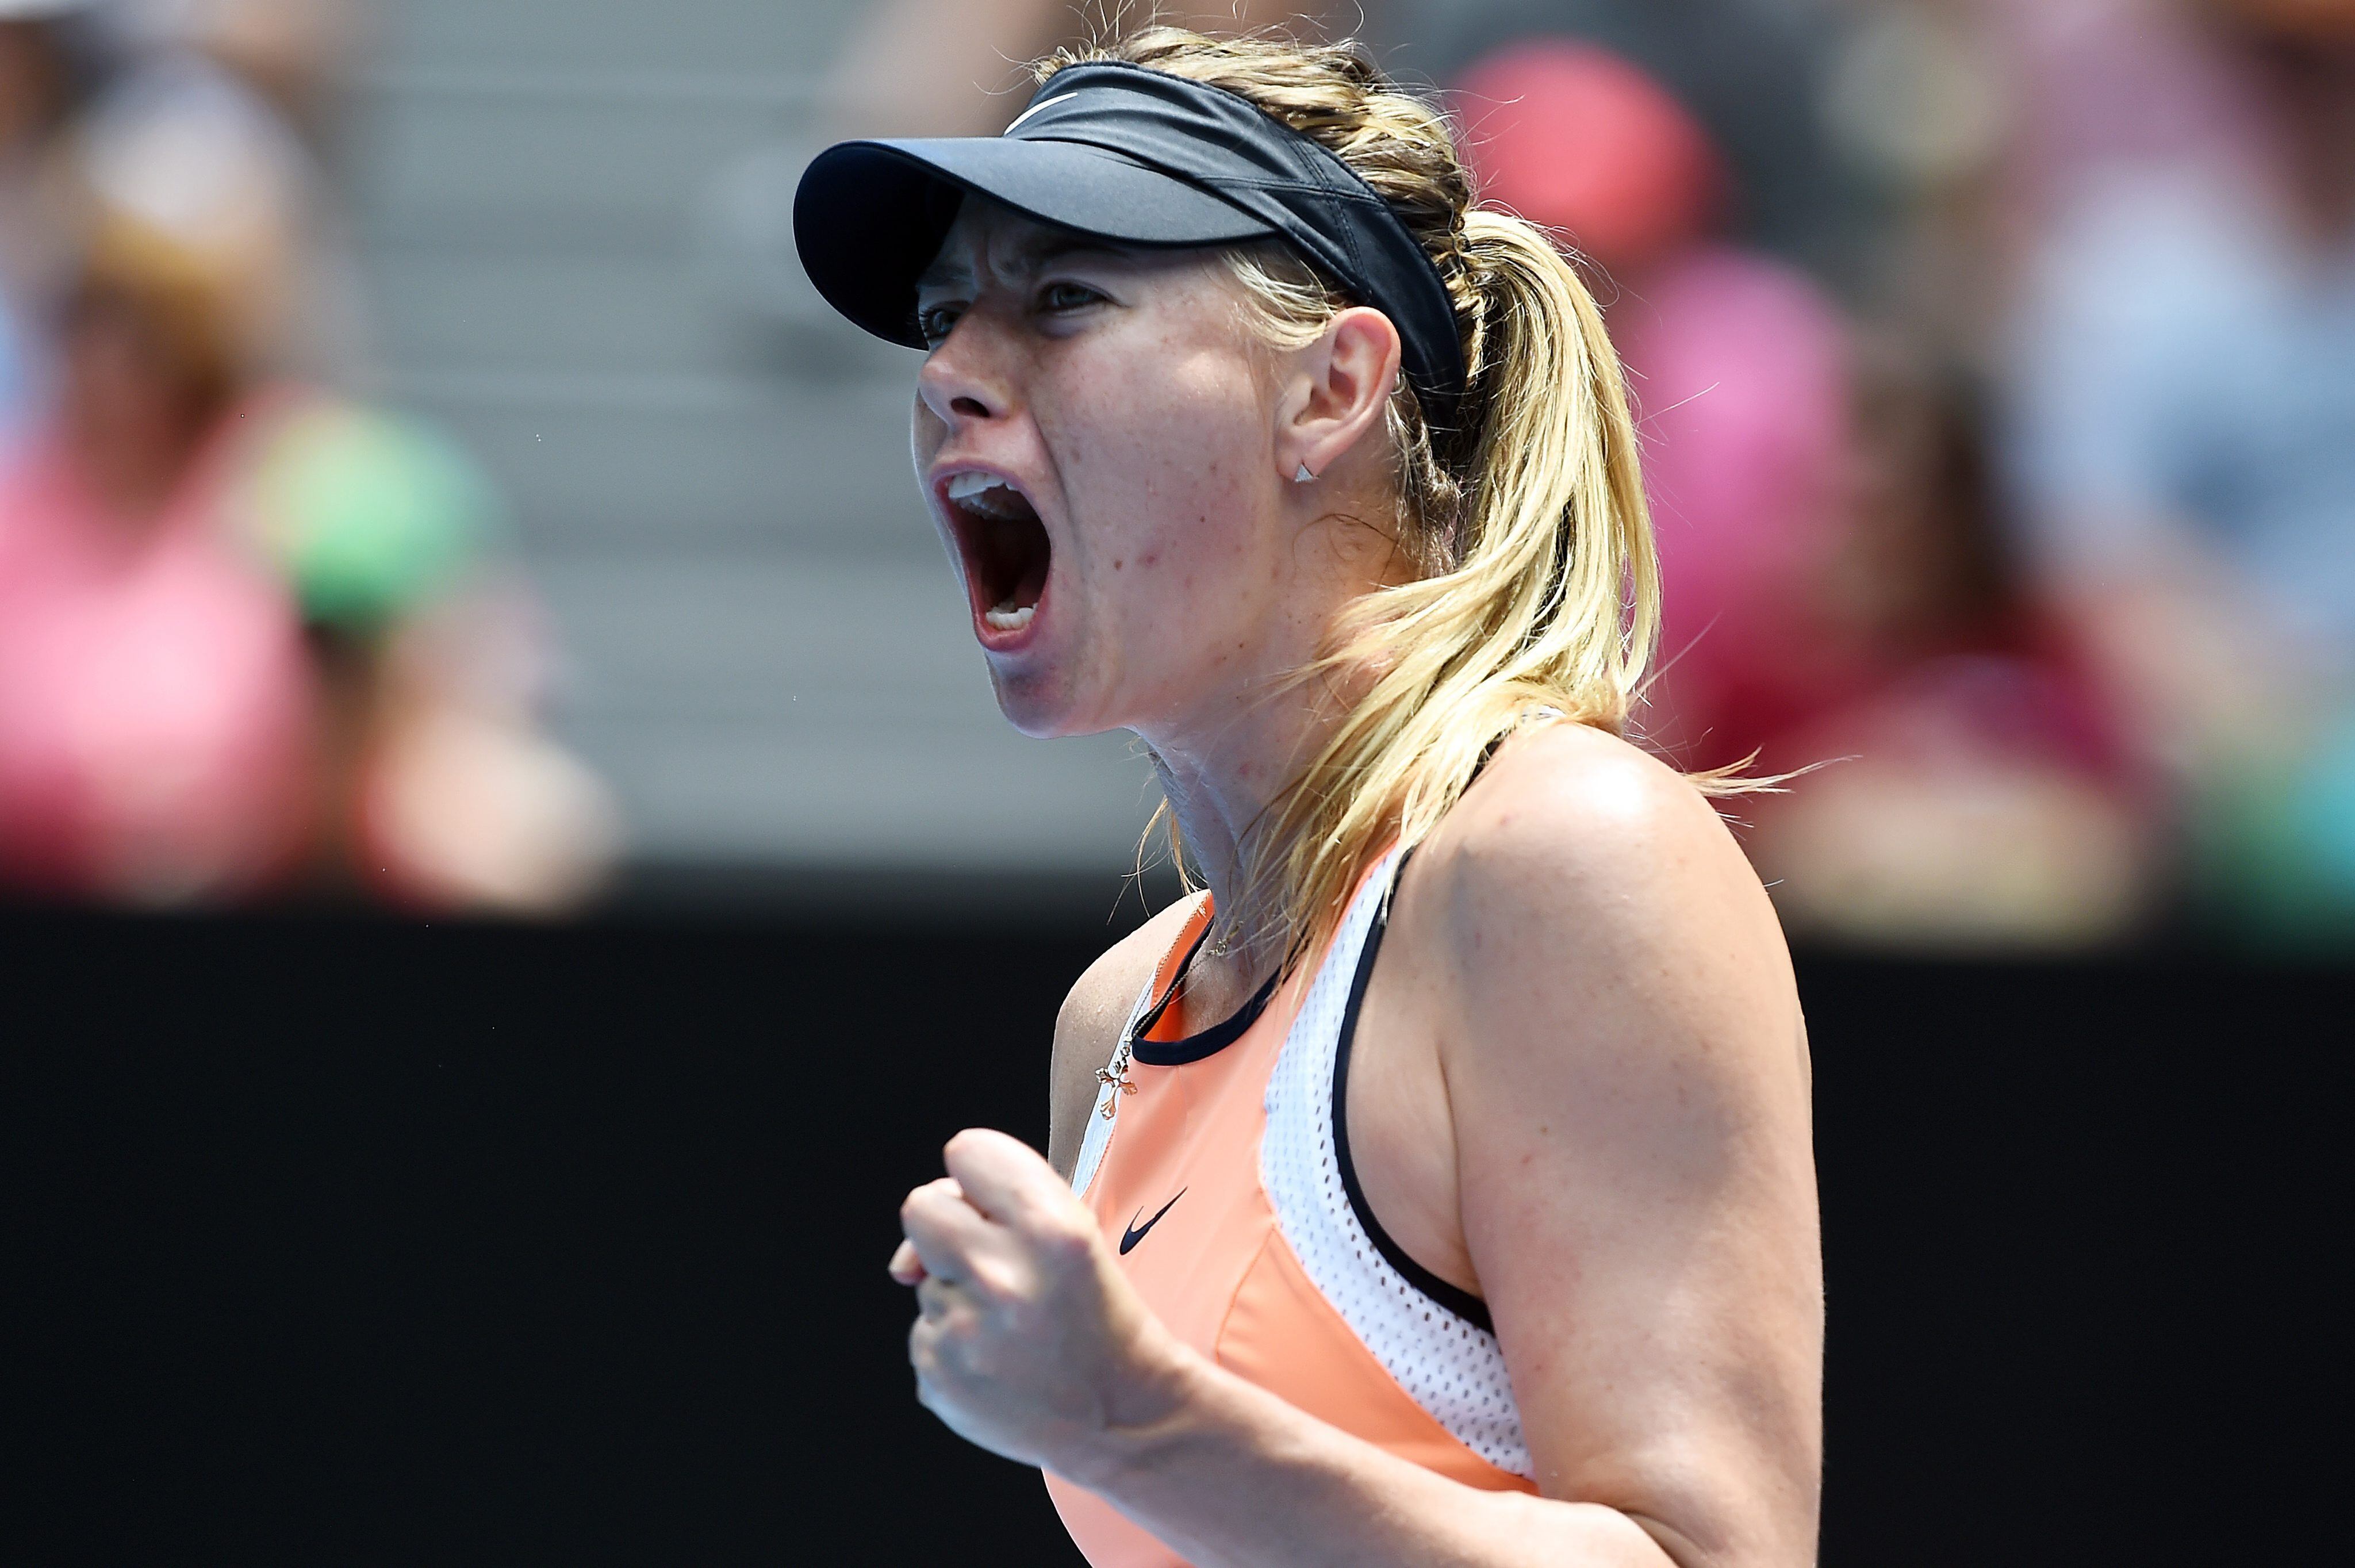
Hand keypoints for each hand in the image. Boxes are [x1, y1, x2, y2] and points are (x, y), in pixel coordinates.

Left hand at [890, 1128, 1189, 1477]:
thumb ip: (991, 1212)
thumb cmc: (1094, 1314)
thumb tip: (901, 1266)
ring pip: (923, 1279)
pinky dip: (952, 1345)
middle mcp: (1003, 1276)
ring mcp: (965, 1331)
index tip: (994, 1203)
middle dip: (946, 1228)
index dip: (978, 1178)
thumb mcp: (1074, 1237)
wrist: (1120, 1415)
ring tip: (1012, 1327)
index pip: (967, 1151)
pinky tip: (998, 1362)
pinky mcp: (939, 1376)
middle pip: (919, 1206)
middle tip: (989, 1262)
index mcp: (1051, 1229)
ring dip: (957, 1295)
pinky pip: (923, 1333)